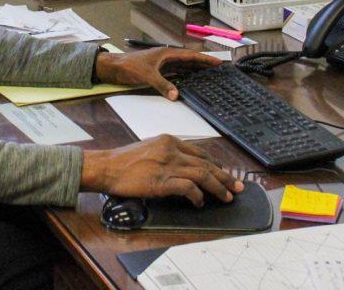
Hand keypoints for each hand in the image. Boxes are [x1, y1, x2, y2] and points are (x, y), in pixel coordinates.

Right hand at [80, 135, 242, 204]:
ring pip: (202, 175)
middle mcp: (171, 150)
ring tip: (226, 197)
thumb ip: (168, 153)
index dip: (216, 164)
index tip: (225, 172)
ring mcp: (168, 165)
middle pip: (206, 163)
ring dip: (218, 187)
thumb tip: (184, 166)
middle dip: (225, 176)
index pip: (200, 151)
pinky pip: (188, 188)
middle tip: (237, 186)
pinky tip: (200, 203)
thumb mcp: (150, 148)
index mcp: (169, 140)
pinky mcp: (162, 181)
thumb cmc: (124, 160)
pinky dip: (198, 196)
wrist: (106, 167)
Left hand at [95, 48, 221, 99]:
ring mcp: (162, 65)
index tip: (217, 62)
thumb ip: (162, 85)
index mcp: (166, 53)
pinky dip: (183, 78)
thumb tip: (176, 96)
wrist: (114, 67)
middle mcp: (166, 58)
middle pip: (188, 61)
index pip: (190, 56)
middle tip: (217, 69)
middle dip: (202, 64)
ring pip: (182, 67)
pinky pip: (174, 74)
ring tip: (207, 75)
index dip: (204, 59)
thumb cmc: (129, 66)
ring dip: (194, 71)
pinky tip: (188, 82)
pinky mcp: (157, 72)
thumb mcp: (147, 75)